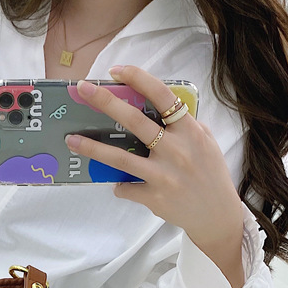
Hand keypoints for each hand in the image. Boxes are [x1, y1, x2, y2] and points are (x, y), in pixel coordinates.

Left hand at [65, 66, 244, 287]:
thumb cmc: (211, 175)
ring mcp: (163, 175)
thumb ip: (187, 126)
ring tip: (71, 139)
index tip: (116, 71)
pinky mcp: (154, 197)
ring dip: (92, 148)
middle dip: (106, 102)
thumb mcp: (206, 143)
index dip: (138, 79)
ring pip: (120, 158)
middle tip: (82, 89)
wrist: (216, 215)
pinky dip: (121, 186)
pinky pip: (126, 187)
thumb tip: (162, 110)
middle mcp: (175, 150)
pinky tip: (121, 185)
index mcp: (189, 131)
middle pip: (135, 120)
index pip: (162, 95)